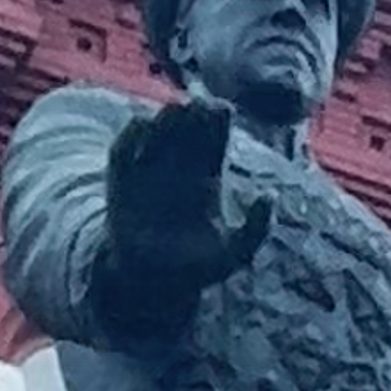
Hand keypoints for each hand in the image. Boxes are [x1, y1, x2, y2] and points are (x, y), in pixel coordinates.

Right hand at [102, 95, 258, 307]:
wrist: (151, 284)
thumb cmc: (195, 269)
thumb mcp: (233, 255)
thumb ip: (255, 229)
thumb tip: (268, 195)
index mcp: (208, 175)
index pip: (215, 133)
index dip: (218, 116)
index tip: (222, 110)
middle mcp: (179, 166)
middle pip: (188, 124)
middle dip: (193, 110)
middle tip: (198, 106)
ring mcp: (149, 170)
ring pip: (158, 129)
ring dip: (166, 117)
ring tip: (176, 112)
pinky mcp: (122, 179)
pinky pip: (124, 147)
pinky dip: (131, 136)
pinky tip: (144, 132)